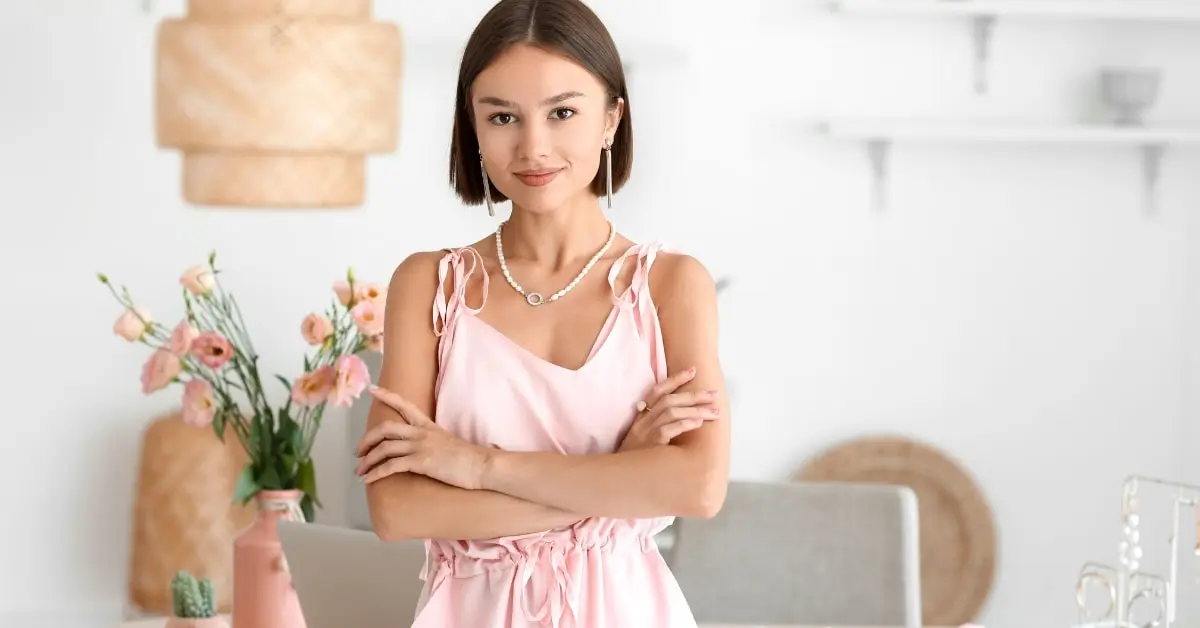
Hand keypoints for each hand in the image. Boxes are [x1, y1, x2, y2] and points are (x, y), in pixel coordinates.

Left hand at [355, 386, 490, 489]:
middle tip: (358, 451)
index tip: (372, 389)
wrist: (481, 465)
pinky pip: (391, 466)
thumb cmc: (469, 458)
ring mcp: (421, 446)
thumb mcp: (448, 442)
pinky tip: (369, 480)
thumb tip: (423, 448)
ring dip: (368, 460)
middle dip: (367, 439)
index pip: (404, 405)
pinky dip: (376, 473)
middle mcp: (421, 433)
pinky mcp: (421, 462)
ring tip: (360, 471)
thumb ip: (432, 441)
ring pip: (384, 448)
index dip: (387, 396)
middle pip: (385, 428)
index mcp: (428, 426)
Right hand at [618, 367, 720, 451]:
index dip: (675, 379)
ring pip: (671, 412)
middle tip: (715, 394)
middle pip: (669, 399)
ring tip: (715, 411)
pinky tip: (699, 422)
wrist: (619, 476)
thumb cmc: (637, 458)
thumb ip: (658, 425)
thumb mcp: (643, 437)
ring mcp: (645, 432)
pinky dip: (685, 423)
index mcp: (641, 416)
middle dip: (695, 394)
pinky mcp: (650, 445)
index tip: (693, 370)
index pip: (657, 390)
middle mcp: (643, 421)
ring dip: (696, 409)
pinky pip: (668, 429)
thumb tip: (685, 416)